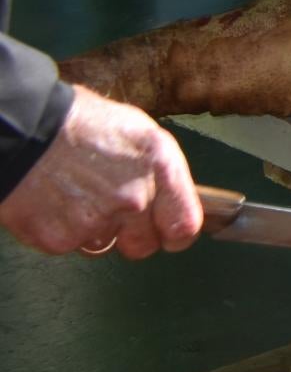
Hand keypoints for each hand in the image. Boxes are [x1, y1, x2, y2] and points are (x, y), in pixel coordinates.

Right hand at [0, 87, 203, 256]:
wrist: (26, 129)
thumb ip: (159, 172)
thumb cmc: (82, 123)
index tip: (168, 232)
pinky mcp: (59, 239)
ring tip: (78, 197)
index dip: (176, 233)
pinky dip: (63, 232)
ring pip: (104, 245)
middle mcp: (133, 198)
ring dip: (94, 230)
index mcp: (159, 166)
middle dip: (131, 236)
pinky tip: (56, 204)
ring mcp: (96, 221)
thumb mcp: (139, 133)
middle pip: (143, 246)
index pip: (184, 225)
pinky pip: (71, 247)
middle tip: (112, 212)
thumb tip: (171, 199)